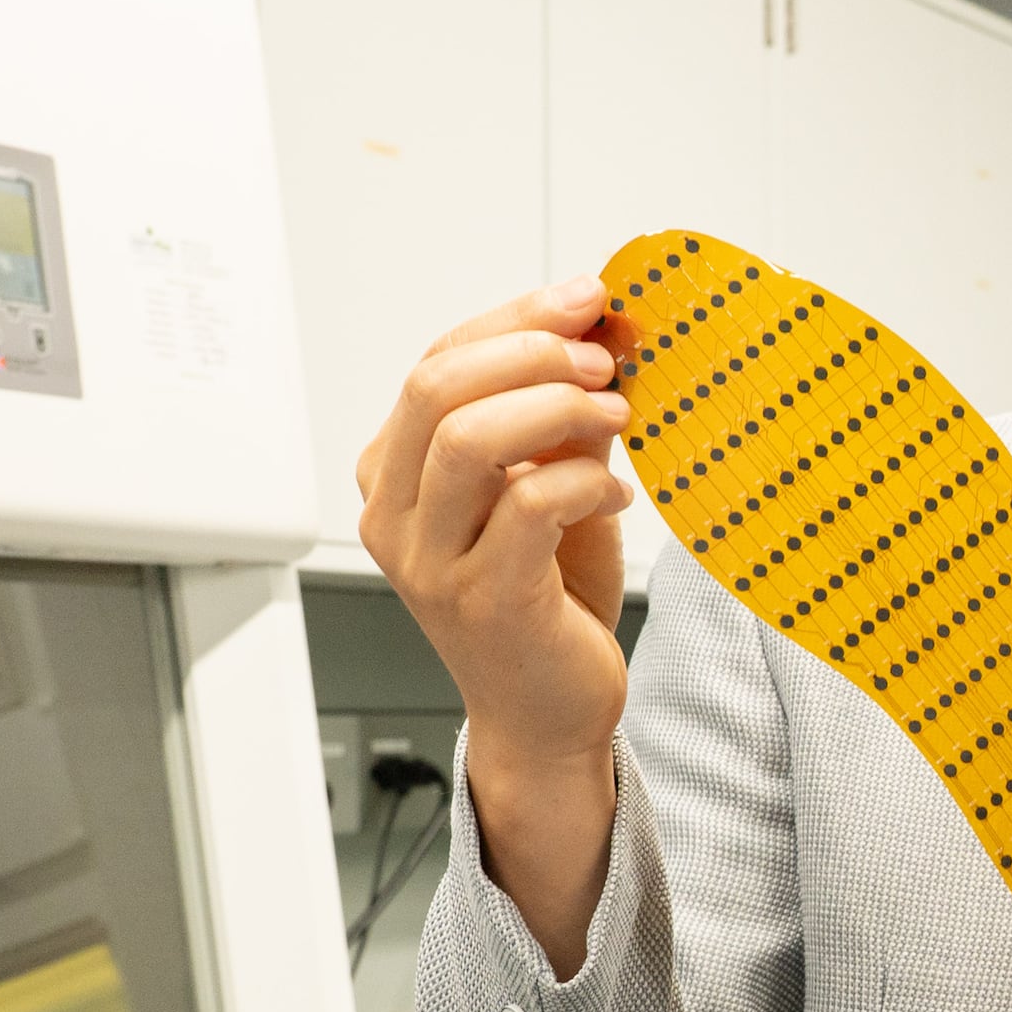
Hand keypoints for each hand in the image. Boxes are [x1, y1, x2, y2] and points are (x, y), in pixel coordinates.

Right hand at [356, 276, 638, 970]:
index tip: (587, 296)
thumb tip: (603, 330)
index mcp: (396, 476)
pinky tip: (616, 490)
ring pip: (467, 439)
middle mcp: (395, 517)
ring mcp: (429, 562)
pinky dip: (583, 479)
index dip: (514, 319)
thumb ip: (564, 417)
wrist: (550, 715)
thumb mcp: (555, 486)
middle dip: (531, 351)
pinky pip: (527, 506)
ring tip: (615, 412)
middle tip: (602, 354)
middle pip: (436, 389)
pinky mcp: (483, 601)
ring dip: (555, 406)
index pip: (435, 363)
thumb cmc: (549, 599)